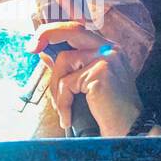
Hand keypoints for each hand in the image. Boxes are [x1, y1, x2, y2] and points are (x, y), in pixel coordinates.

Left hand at [29, 21, 144, 137]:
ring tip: (62, 109)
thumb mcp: (85, 85)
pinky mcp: (101, 72)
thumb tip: (44, 53)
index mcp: (108, 49)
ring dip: (56, 89)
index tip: (36, 41)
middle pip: (72, 30)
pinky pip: (67, 83)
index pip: (78, 29)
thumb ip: (68, 67)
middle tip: (31, 47)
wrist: (129, 130)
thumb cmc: (108, 111)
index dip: (55, 30)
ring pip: (64, 61)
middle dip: (47, 34)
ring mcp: (107, 58)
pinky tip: (67, 117)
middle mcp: (110, 48)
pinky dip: (63, 102)